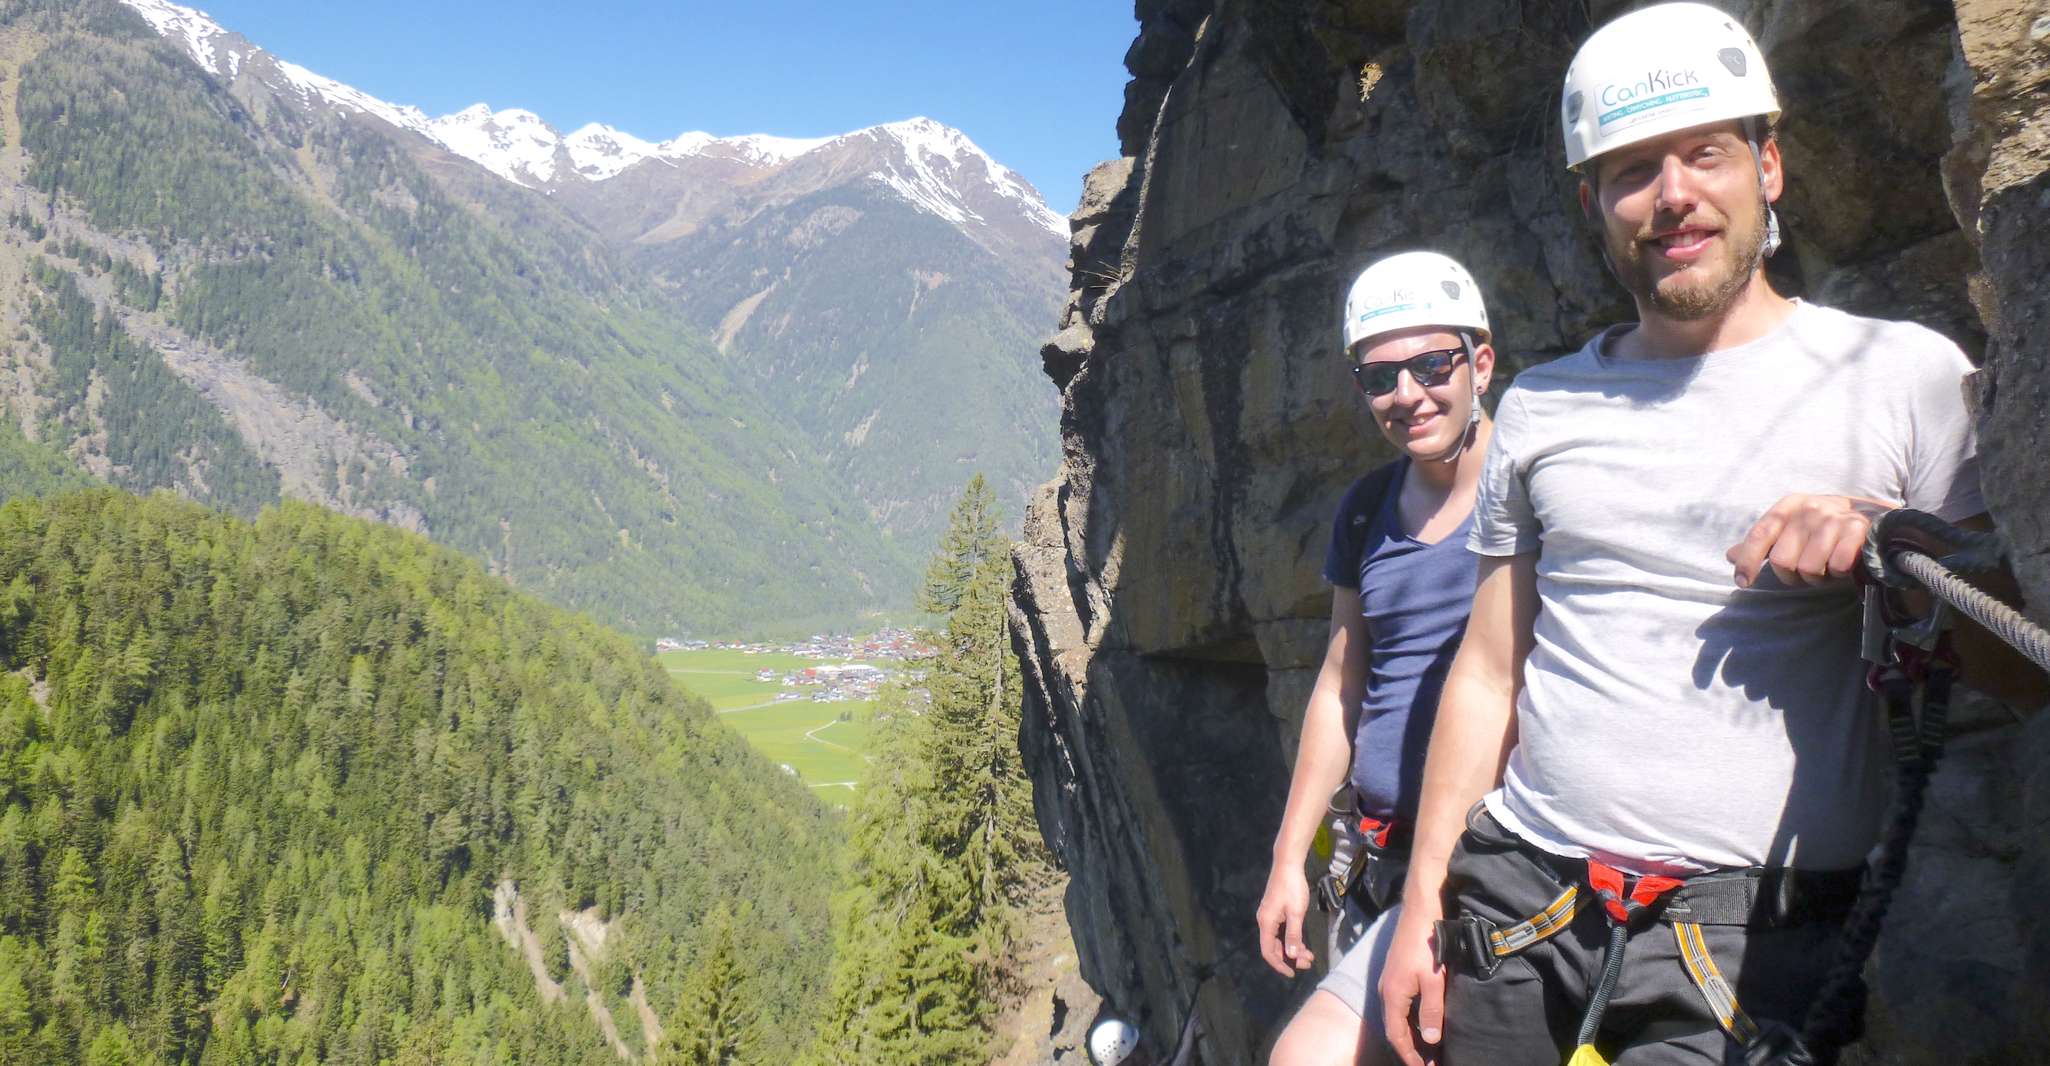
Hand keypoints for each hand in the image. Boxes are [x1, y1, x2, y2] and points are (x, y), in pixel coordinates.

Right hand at [1255, 862, 1314, 976]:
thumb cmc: (1292, 887)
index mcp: (1266, 922)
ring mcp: (1270, 916)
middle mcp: (1265, 921)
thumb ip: (1294, 934)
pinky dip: (1292, 939)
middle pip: (1274, 946)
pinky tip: (1303, 943)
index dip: (1279, 964)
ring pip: (1279, 939)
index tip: (1292, 973)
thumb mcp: (1296, 913)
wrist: (1288, 864)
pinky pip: (1282, 931)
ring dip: (1293, 948)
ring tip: (1309, 955)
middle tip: (1307, 963)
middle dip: (1290, 957)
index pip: (1268, 951)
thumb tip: (1292, 955)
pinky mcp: (1276, 911)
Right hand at [1379, 903, 1444, 1065]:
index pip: (1396, 1035)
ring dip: (1411, 1035)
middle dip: (1410, 1049)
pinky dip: (1410, 1020)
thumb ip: (1431, 1010)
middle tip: (1427, 1063)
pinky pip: (1400, 1006)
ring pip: (1397, 1017)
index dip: (1409, 1055)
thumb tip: (1431, 1039)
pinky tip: (1424, 1022)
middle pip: (1394, 1029)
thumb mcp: (1434, 980)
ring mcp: (1389, 982)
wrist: (1420, 912)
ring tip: (1428, 1049)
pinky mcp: (1396, 975)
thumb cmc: (1427, 945)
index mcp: (1393, 995)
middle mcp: (1386, 991)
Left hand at [1727, 494, 1890, 588]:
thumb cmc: (1821, 527)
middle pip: (1783, 561)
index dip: (1748, 562)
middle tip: (1806, 570)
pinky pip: (1838, 566)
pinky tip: (1845, 564)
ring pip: (1809, 568)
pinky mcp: (1858, 529)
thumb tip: (1730, 555)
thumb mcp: (1790, 527)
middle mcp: (1809, 509)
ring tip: (1826, 567)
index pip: (1759, 536)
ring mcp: (1834, 518)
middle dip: (1792, 575)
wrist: (1871, 514)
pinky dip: (1840, 572)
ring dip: (1818, 577)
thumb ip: (1762, 542)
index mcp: (1788, 507)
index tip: (1743, 582)